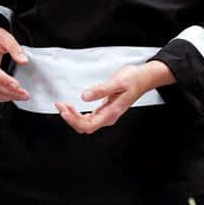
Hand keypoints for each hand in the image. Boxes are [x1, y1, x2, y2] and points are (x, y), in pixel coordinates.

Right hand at [0, 21, 29, 102]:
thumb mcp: (5, 37)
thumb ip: (15, 48)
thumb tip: (23, 60)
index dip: (5, 80)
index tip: (17, 85)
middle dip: (11, 92)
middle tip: (25, 94)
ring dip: (7, 97)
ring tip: (21, 96)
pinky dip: (0, 98)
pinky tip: (11, 96)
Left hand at [56, 60, 174, 134]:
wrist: (143, 78)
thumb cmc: (133, 80)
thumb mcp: (117, 82)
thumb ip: (100, 90)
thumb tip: (84, 97)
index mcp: (111, 113)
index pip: (88, 125)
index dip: (74, 121)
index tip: (64, 111)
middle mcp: (108, 116)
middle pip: (85, 126)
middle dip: (70, 118)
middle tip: (60, 105)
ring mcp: (106, 114)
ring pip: (85, 123)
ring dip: (72, 116)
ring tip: (62, 105)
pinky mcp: (105, 109)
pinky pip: (88, 117)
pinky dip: (77, 113)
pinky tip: (71, 106)